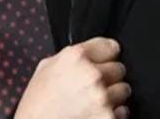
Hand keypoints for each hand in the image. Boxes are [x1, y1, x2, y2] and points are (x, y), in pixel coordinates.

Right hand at [14, 37, 130, 118]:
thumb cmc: (36, 106)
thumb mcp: (45, 69)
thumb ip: (69, 56)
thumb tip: (87, 52)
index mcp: (76, 57)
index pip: (111, 46)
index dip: (106, 57)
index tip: (103, 63)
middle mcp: (92, 75)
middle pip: (119, 69)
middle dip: (109, 78)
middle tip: (92, 90)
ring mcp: (102, 98)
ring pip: (124, 90)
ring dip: (113, 97)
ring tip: (92, 104)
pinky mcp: (108, 117)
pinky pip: (123, 111)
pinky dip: (113, 115)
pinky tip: (94, 116)